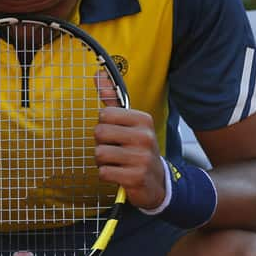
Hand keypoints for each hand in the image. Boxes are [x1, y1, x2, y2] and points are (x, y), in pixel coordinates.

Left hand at [94, 71, 165, 209]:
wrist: (158, 182)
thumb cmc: (139, 150)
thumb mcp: (130, 124)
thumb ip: (112, 100)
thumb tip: (97, 73)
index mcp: (143, 120)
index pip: (104, 114)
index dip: (104, 126)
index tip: (116, 134)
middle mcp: (145, 137)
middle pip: (99, 133)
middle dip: (101, 144)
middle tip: (115, 150)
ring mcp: (142, 158)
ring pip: (99, 153)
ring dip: (102, 161)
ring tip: (117, 163)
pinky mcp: (136, 177)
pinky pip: (104, 172)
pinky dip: (106, 175)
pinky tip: (119, 174)